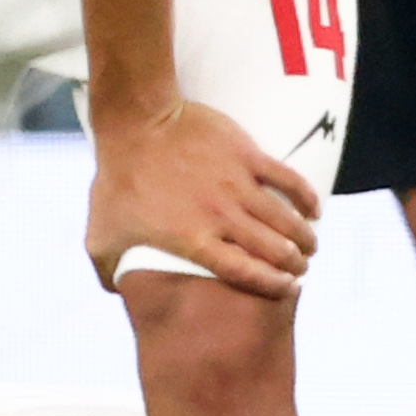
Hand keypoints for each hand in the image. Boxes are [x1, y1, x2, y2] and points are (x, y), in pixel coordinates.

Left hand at [84, 93, 324, 299]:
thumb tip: (116, 292)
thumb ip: (108, 271)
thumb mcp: (100, 236)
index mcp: (193, 241)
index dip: (273, 284)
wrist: (136, 123)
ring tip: (310, 246)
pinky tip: (315, 208)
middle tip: (301, 268)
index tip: (289, 289)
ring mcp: (238, 185)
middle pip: (273, 249)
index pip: (245, 272)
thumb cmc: (117, 181)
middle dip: (294, 264)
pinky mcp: (247, 156)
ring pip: (284, 219)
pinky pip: (288, 180)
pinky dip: (306, 197)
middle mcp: (222, 217)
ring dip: (304, 237)